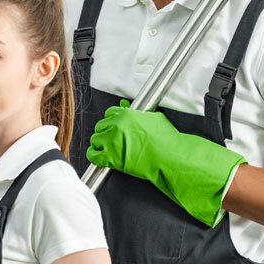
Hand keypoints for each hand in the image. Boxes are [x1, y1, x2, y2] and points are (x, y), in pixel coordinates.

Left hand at [86, 100, 244, 226]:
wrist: (170, 157)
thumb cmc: (166, 140)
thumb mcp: (153, 119)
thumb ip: (136, 113)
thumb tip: (125, 106)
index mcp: (126, 115)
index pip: (109, 113)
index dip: (110, 122)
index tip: (112, 127)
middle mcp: (117, 126)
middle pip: (100, 126)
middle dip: (105, 133)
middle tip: (111, 140)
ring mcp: (112, 141)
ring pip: (95, 140)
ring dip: (100, 145)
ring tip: (107, 149)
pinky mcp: (111, 157)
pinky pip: (93, 155)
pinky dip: (94, 156)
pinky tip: (99, 157)